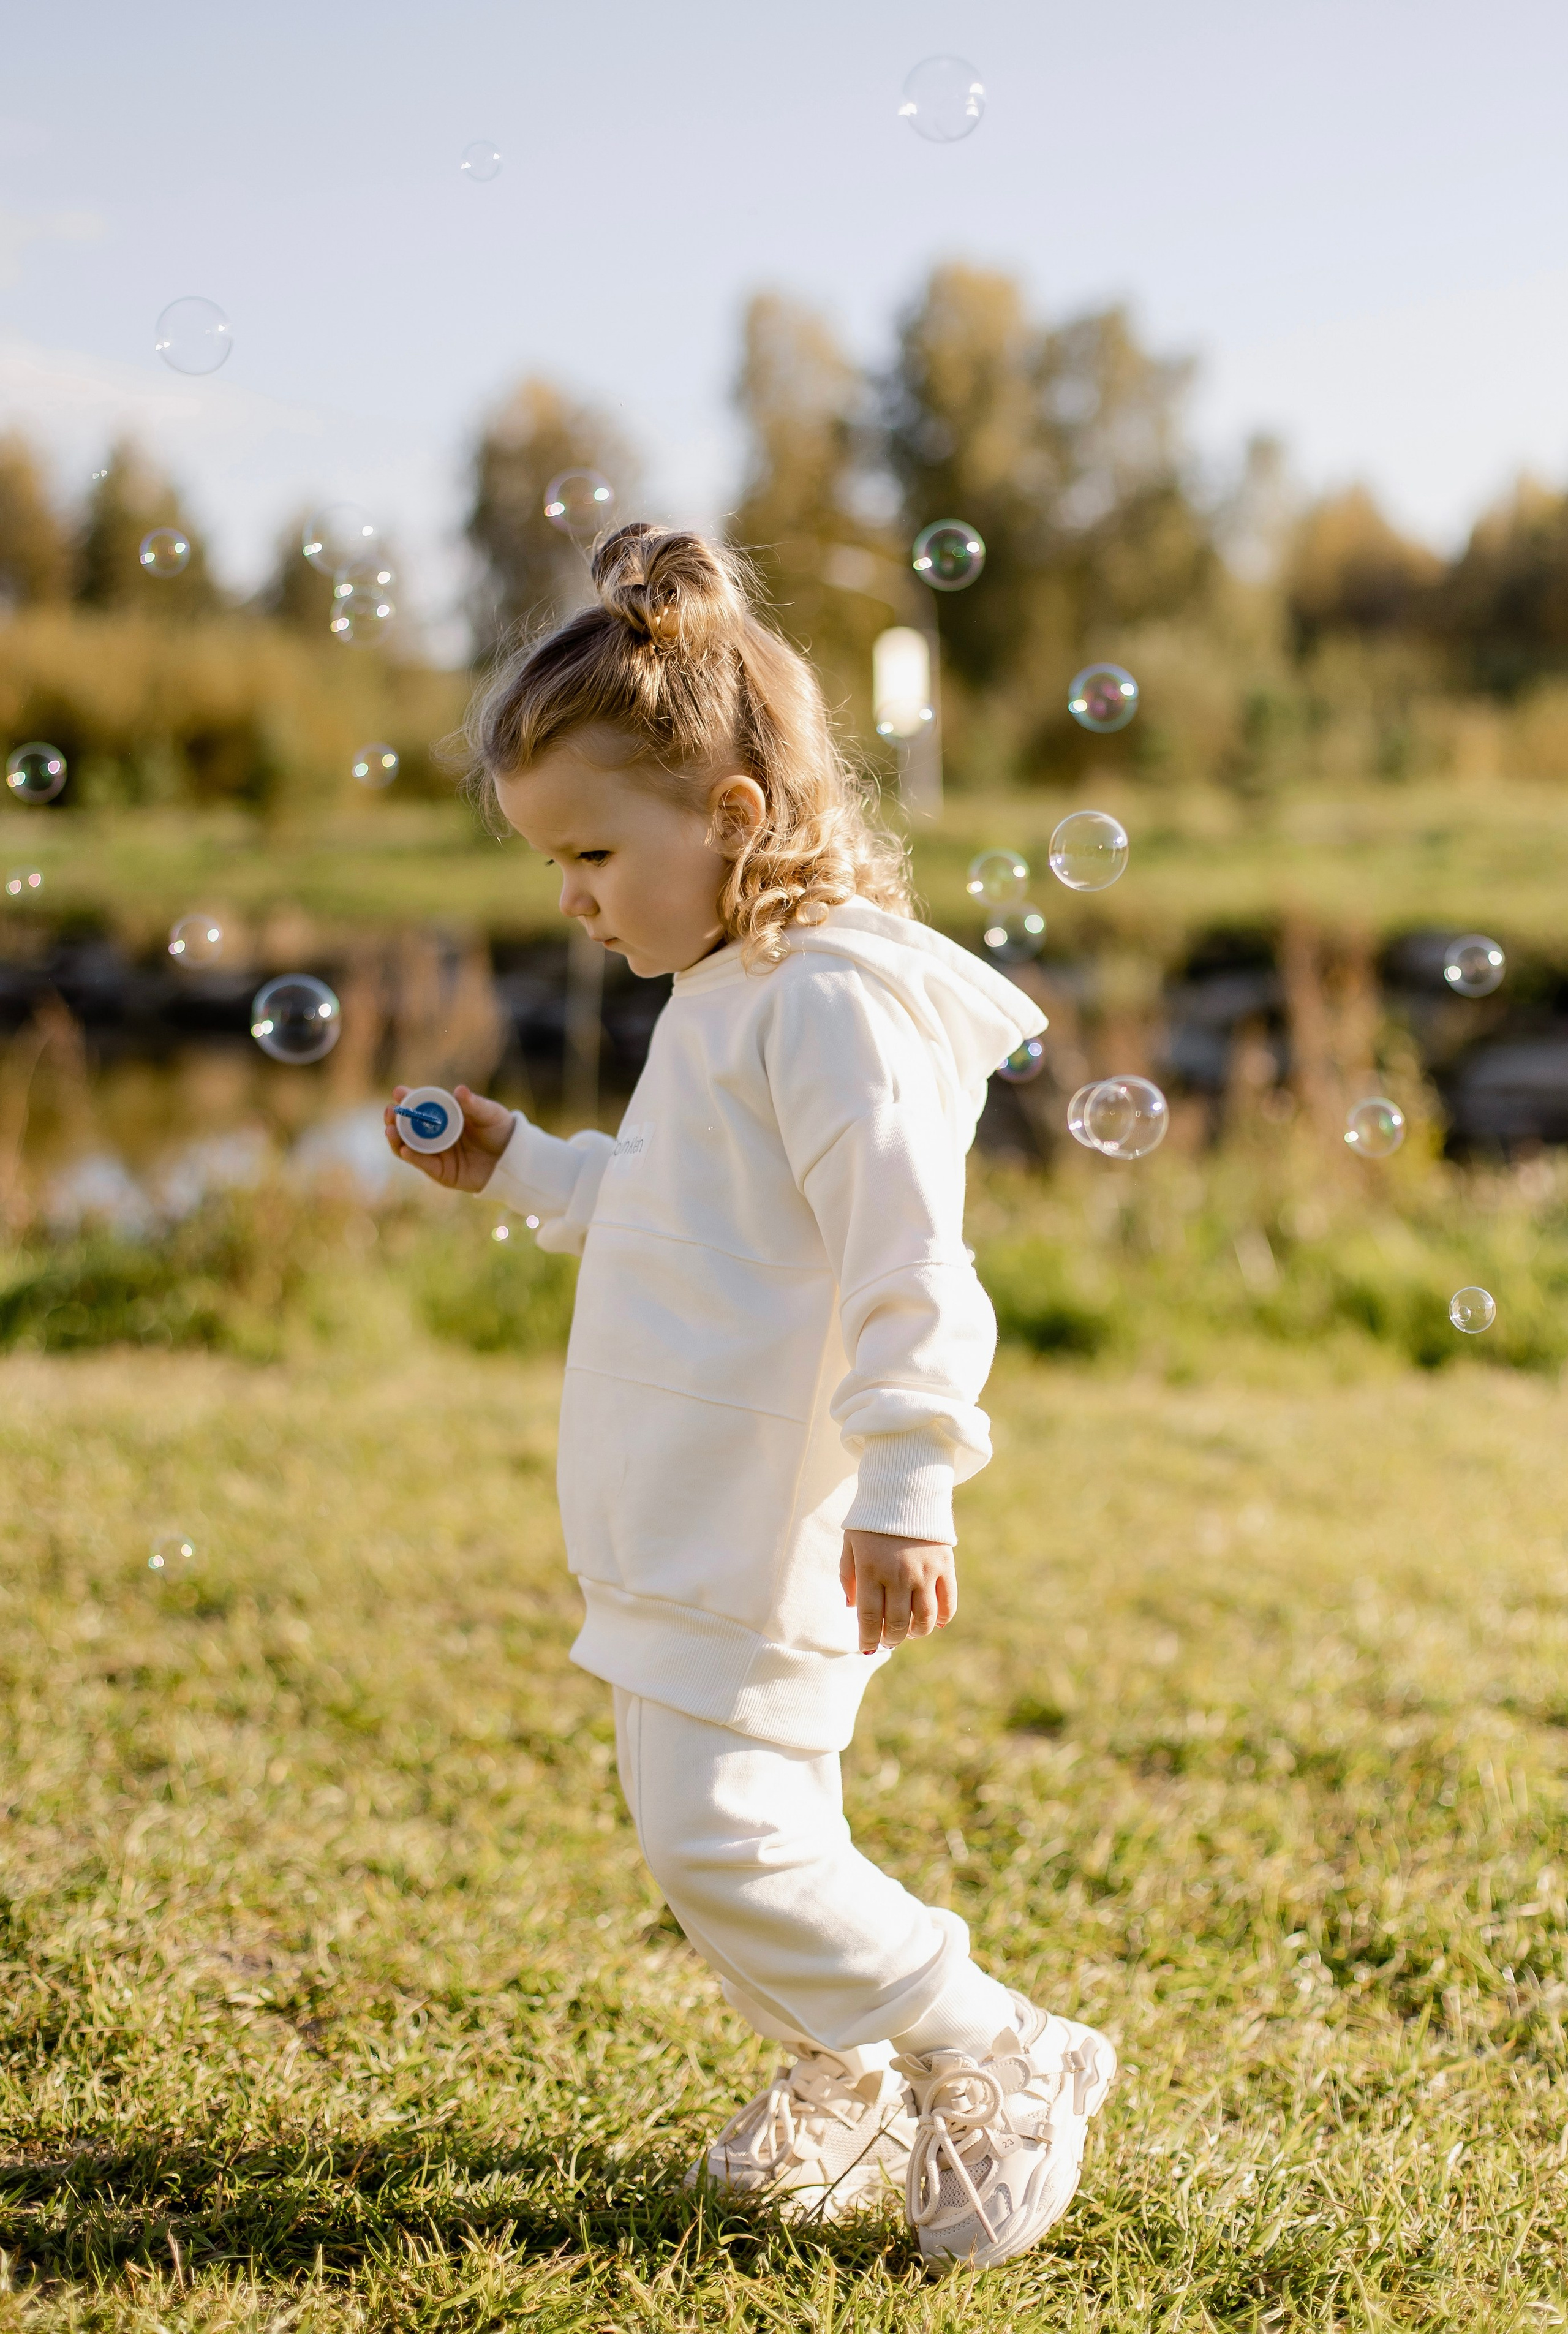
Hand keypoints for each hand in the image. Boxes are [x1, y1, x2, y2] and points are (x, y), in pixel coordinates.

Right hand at [382, 1084, 514, 1191]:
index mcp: (443, 1115)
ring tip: (389, 1130)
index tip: (398, 1092)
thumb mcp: (489, 1114)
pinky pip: (422, 1164)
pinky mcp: (440, 1172)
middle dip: (394, 1118)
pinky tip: (404, 1149)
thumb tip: (459, 1090)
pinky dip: (412, 1157)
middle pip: (407, 1126)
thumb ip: (474, 1104)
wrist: (513, 1158)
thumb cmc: (500, 1130)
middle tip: (390, 1111)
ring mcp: (435, 1153)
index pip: (420, 1105)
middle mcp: (435, 1134)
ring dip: (396, 1138)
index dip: (407, 1099)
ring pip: (407, 1146)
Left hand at [840, 1530, 956, 1654]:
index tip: (867, 1647)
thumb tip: (852, 1608)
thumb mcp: (850, 1543)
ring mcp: (924, 1571)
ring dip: (915, 1633)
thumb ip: (848, 1576)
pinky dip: (941, 1619)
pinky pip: (948, 1603)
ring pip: (923, 1619)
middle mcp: (898, 1574)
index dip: (869, 1639)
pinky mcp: (944, 1565)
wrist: (905, 1488)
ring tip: (908, 1632)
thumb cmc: (871, 1520)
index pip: (870, 1618)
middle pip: (897, 1623)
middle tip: (887, 1639)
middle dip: (891, 1638)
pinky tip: (933, 1623)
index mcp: (871, 1570)